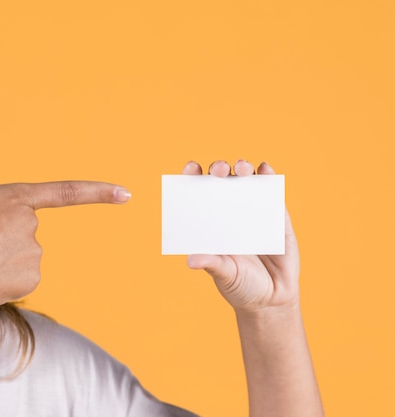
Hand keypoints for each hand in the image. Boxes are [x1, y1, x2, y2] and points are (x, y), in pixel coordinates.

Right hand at [0, 181, 130, 312]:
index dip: (97, 193)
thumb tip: (1, 236)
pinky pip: (23, 277)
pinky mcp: (33, 277)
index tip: (125, 194)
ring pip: (24, 257)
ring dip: (3, 261)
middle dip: (5, 242)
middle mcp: (31, 222)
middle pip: (26, 234)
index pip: (66, 192)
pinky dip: (6, 280)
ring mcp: (35, 251)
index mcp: (13, 197)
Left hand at [183, 160, 299, 312]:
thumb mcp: (224, 274)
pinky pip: (272, 192)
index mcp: (210, 222)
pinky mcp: (277, 216)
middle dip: (219, 169)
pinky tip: (264, 168)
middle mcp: (229, 211)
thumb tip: (191, 260)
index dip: (192, 177)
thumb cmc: (240, 285)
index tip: (190, 168)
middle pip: (222, 181)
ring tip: (242, 167)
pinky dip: (268, 176)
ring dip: (243, 168)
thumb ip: (211, 264)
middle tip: (219, 170)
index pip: (198, 193)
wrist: (272, 300)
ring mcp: (254, 211)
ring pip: (246, 181)